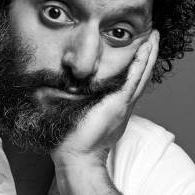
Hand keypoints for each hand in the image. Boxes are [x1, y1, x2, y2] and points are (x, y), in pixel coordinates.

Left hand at [52, 30, 159, 167]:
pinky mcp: (120, 103)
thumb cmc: (69, 141)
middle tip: (152, 37)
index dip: (132, 67)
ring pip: (141, 74)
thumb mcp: (67, 114)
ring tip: (154, 36)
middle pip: (139, 75)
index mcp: (112, 108)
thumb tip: (39, 88)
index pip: (126, 83)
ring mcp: (123, 104)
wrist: (76, 157)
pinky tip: (148, 47)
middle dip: (146, 56)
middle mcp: (121, 105)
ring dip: (149, 54)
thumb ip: (61, 101)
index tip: (135, 51)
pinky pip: (135, 79)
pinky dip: (143, 62)